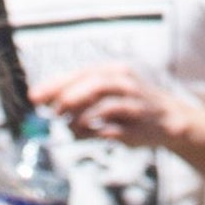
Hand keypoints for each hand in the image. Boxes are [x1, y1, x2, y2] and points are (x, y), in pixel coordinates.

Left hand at [34, 60, 189, 156]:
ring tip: (69, 124)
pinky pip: (115, 125)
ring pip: (105, 101)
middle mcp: (125, 81)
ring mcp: (134, 101)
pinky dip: (97, 129)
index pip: (80, 72)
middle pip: (93, 82)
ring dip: (82, 113)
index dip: (55, 84)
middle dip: (68, 96)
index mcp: (113, 70)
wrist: (170, 118)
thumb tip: (50, 105)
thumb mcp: (108, 93)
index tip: (34, 97)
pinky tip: (88, 133)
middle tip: (52, 112)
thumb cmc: (131, 105)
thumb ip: (82, 97)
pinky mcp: (140, 123)